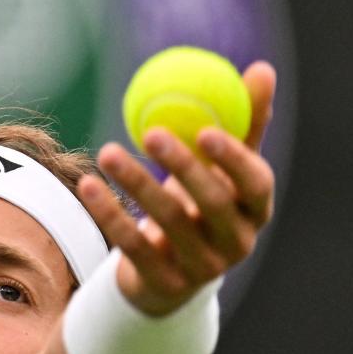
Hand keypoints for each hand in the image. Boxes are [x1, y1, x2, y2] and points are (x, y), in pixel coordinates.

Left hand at [77, 61, 276, 315]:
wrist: (170, 272)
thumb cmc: (201, 204)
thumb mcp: (223, 168)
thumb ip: (243, 122)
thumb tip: (263, 68)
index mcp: (255, 211)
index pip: (255, 185)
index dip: (234, 160)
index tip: (205, 130)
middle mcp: (236, 243)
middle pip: (213, 204)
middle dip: (183, 167)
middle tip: (152, 133)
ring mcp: (201, 268)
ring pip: (168, 222)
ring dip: (136, 183)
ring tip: (108, 151)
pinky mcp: (164, 284)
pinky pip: (133, 245)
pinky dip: (109, 213)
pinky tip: (88, 183)